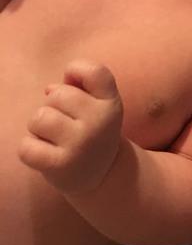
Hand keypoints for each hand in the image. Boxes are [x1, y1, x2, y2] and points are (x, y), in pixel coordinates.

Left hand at [19, 60, 123, 193]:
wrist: (102, 175)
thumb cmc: (92, 129)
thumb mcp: (98, 103)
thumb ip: (79, 85)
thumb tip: (49, 89)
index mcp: (110, 102)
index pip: (94, 71)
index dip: (76, 69)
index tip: (74, 83)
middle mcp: (99, 121)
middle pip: (56, 95)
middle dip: (52, 106)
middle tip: (64, 121)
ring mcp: (81, 144)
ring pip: (39, 118)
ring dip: (38, 127)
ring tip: (53, 137)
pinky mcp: (61, 166)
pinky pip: (26, 146)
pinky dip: (29, 148)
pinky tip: (44, 152)